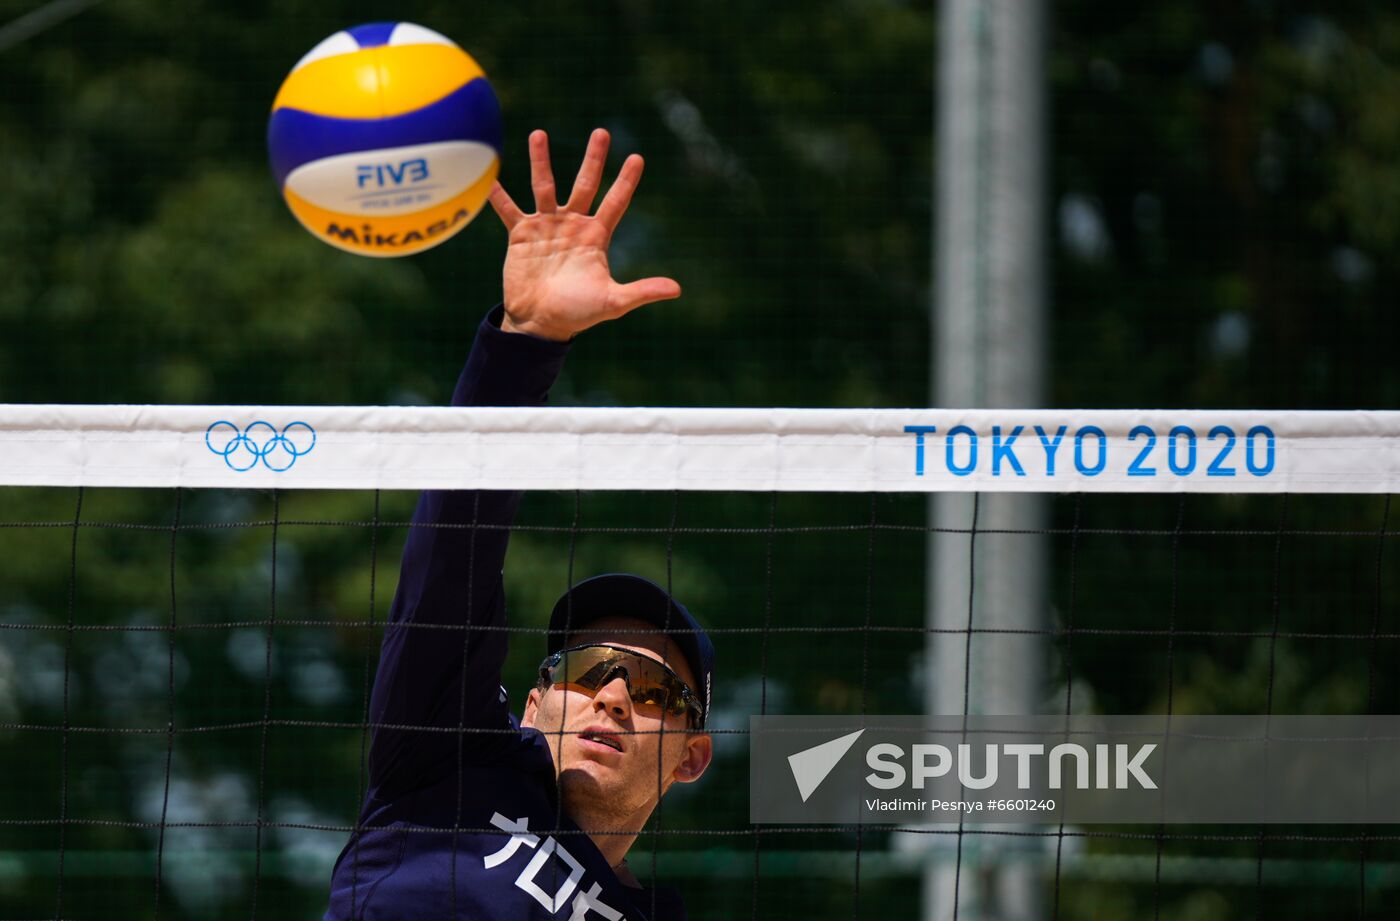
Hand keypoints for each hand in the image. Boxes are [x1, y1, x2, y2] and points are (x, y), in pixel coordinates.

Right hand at [488, 128, 680, 341]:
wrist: (540, 323)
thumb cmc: (578, 314)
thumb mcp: (612, 302)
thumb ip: (641, 292)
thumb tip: (677, 289)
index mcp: (596, 236)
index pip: (615, 202)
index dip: (626, 181)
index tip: (637, 158)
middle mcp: (573, 225)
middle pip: (585, 184)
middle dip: (593, 159)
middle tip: (601, 133)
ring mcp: (546, 226)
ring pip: (544, 186)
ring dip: (541, 161)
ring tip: (539, 133)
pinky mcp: (521, 234)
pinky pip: (508, 209)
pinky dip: (498, 195)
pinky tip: (487, 176)